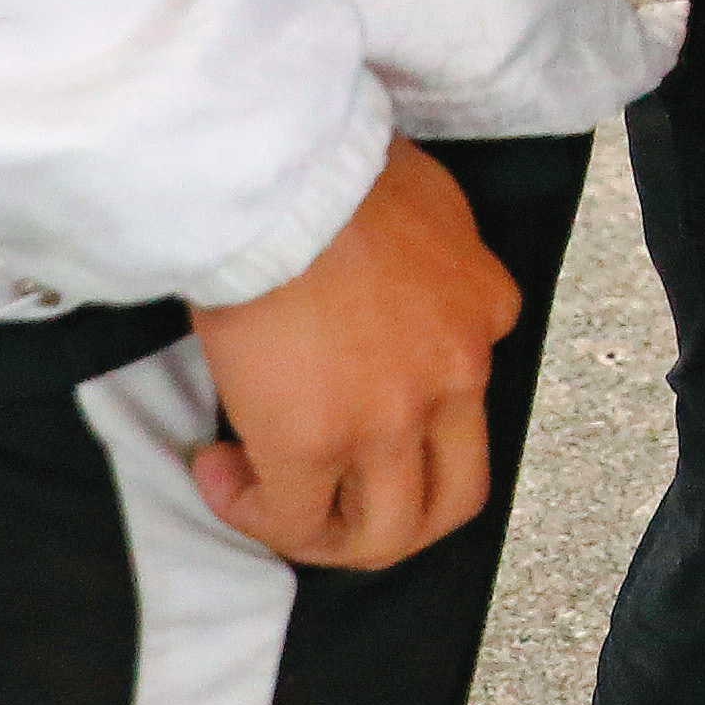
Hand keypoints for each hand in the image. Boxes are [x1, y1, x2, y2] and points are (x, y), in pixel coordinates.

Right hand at [188, 140, 517, 570]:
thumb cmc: (335, 169)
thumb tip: (399, 278)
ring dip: (325, 534)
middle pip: (452, 497)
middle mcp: (457, 375)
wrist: (282, 180)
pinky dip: (254, 514)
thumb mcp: (430, 204)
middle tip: (329, 500)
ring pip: (386, 534)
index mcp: (487, 309)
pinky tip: (217, 468)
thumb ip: (433, 255)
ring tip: (265, 496)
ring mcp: (393, 420)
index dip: (403, 419)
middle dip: (392, 518)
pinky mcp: (318, 447)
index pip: (469, 399)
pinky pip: (294, 521)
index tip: (342, 399)